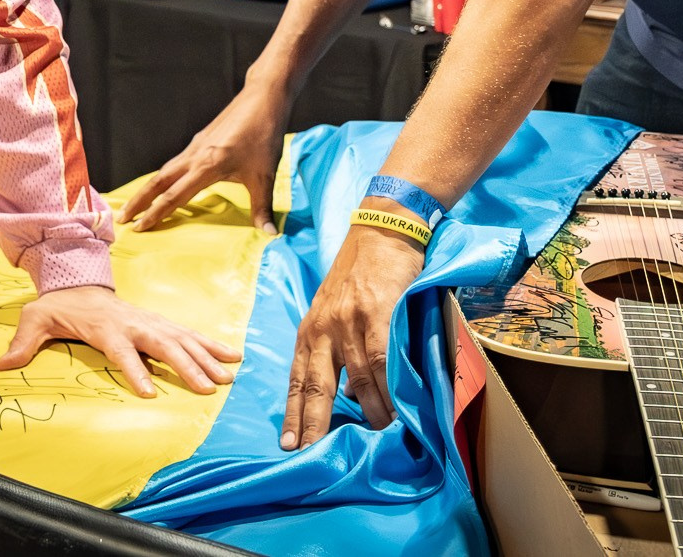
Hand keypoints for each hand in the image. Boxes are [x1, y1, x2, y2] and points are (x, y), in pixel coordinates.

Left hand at [0, 285, 241, 396]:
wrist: (76, 280)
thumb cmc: (56, 306)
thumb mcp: (35, 319)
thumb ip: (22, 343)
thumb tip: (0, 366)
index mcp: (104, 326)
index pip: (121, 349)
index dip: (134, 370)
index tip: (149, 394)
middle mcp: (131, 322)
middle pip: (162, 344)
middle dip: (185, 366)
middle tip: (207, 388)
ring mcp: (148, 321)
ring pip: (181, 338)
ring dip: (205, 357)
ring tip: (229, 375)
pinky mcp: (158, 322)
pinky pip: (188, 334)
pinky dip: (211, 344)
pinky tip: (233, 355)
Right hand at [121, 80, 288, 233]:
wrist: (262, 98)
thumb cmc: (264, 135)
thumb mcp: (264, 175)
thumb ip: (262, 207)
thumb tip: (269, 234)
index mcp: (207, 166)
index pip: (174, 196)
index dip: (155, 214)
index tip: (137, 228)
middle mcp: (195, 156)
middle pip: (158, 181)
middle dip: (138, 200)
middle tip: (120, 218)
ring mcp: (196, 146)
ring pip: (164, 170)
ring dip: (148, 188)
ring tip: (136, 203)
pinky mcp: (201, 140)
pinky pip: (175, 162)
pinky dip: (164, 176)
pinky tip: (166, 182)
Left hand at [281, 220, 424, 449]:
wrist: (381, 229)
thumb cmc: (359, 272)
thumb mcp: (335, 310)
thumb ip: (336, 349)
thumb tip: (350, 395)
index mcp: (309, 328)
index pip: (296, 378)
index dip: (292, 413)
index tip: (289, 443)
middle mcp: (323, 327)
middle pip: (315, 385)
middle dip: (312, 422)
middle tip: (310, 454)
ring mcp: (348, 321)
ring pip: (357, 378)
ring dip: (368, 413)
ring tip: (375, 439)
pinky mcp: (377, 313)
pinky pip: (382, 359)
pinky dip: (388, 388)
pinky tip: (394, 409)